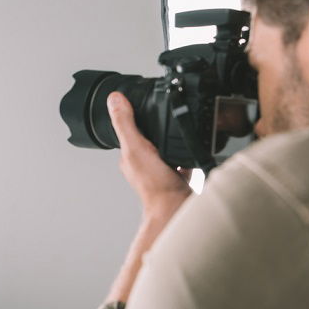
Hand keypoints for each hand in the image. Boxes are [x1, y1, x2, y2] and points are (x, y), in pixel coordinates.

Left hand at [107, 92, 191, 223]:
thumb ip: (126, 123)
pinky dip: (189, 153)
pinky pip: (185, 159)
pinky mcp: (178, 175)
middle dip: (159, 126)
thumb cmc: (155, 186)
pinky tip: (194, 150)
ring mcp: (162, 169)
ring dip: (175, 139)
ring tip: (181, 134)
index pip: (129, 128)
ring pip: (168, 146)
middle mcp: (144, 162)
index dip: (134, 114)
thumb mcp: (136, 148)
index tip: (138, 99)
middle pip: (150, 135)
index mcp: (130, 154)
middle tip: (166, 116)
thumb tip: (114, 99)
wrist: (179, 209)